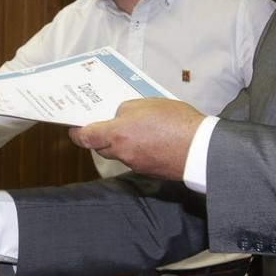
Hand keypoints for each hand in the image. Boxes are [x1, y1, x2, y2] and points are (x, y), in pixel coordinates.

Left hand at [69, 98, 204, 178]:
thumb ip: (124, 111)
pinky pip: (136, 159)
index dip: (76, 132)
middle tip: (107, 122)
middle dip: (101, 136)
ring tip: (137, 127)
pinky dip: (139, 149)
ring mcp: (136, 165)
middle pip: (101, 147)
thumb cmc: (175, 122)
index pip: (84, 138)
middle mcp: (122, 153)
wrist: (201, 149)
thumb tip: (118, 118)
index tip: (73, 127)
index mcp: (116, 135)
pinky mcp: (150, 171)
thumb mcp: (145, 104)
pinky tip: (152, 139)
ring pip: (120, 153)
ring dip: (122, 142)